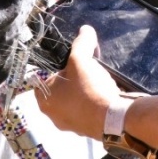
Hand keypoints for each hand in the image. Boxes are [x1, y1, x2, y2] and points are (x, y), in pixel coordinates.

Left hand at [37, 25, 121, 139]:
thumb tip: (85, 29)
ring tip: (96, 79)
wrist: (113, 118)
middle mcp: (52, 115)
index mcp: (43, 99)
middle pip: (60, 87)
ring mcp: (69, 124)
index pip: (44, 77)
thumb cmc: (88, 88)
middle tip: (85, 68)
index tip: (71, 60)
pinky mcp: (85, 129)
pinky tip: (103, 93)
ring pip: (73, 99)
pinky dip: (92, 101)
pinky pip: (86, 110)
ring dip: (84, 89)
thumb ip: (81, 41)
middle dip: (73, 76)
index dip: (57, 65)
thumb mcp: (81, 58)